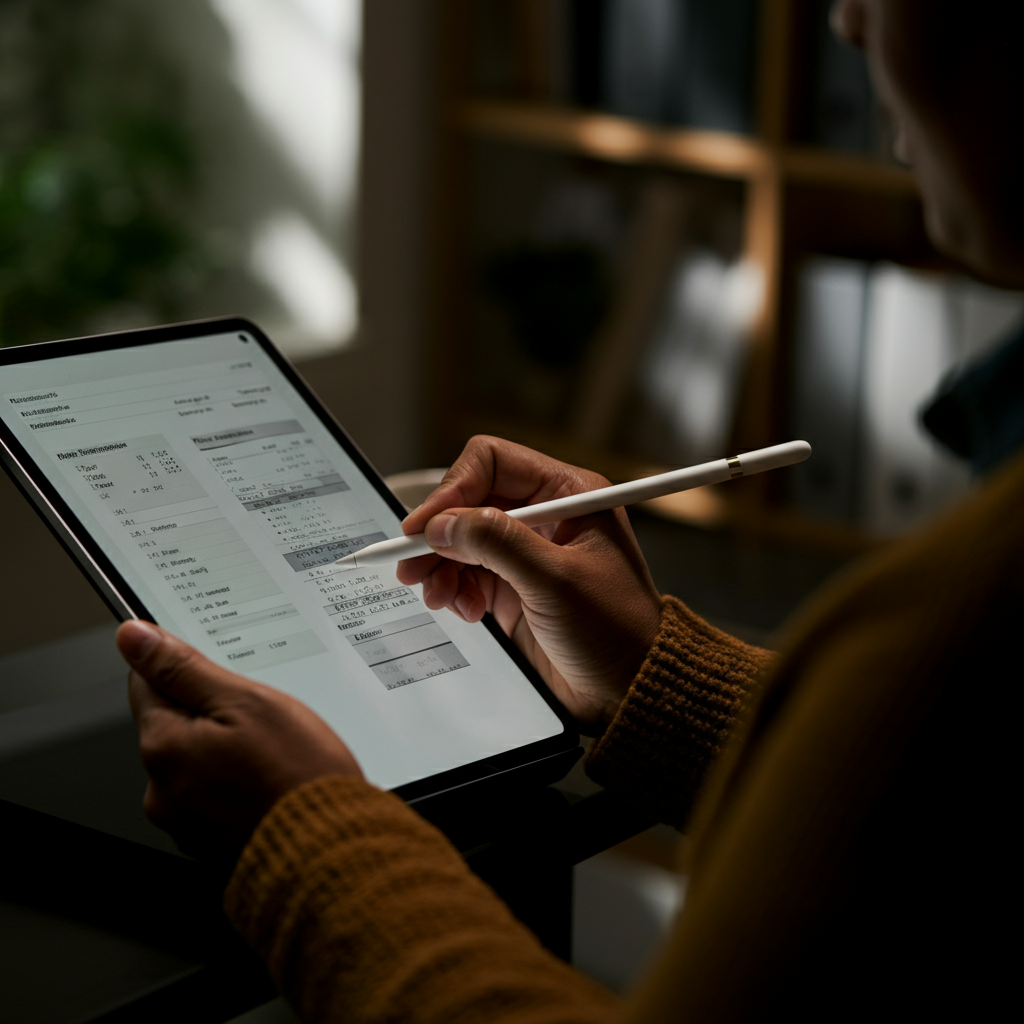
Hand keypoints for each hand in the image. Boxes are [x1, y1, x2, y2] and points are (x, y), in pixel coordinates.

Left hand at [117, 619, 360, 860]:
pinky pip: (214, 796)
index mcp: (163, 746)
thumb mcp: (245, 701)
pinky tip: (272, 782)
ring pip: (197, 760)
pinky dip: (237, 784)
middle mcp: (161, 789)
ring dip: (226, 750)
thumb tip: (134, 637)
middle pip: (174, 724)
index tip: (218, 670)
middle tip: (261, 716)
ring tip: (274, 754)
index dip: (185, 667)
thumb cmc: (296, 776)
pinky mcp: (210, 842)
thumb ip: (185, 668)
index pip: (146, 682)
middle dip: (212, 712)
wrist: (331, 848)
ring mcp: (185, 822)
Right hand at [396, 436, 661, 732]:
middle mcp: (545, 515)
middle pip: (470, 501)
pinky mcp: (513, 585)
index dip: (453, 490)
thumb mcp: (555, 582)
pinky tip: (464, 609)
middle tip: (412, 566)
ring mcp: (527, 551)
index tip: (425, 527)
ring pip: (461, 538)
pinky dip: (454, 588)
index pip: (492, 463)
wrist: (626, 691)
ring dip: (443, 566)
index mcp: (568, 493)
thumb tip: (443, 524)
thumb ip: (497, 544)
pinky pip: (466, 572)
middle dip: (439, 534)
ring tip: (441, 596)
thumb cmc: (617, 632)